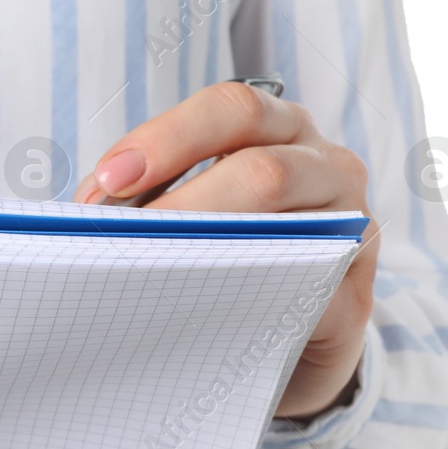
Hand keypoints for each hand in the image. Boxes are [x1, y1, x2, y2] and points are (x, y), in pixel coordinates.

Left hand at [75, 81, 376, 419]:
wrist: (295, 339)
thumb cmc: (235, 257)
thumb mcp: (199, 211)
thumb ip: (151, 197)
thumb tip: (91, 208)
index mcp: (280, 131)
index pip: (230, 110)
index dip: (166, 138)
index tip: (109, 181)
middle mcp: (325, 164)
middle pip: (262, 163)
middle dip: (183, 199)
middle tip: (120, 232)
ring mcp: (351, 227)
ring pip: (288, 224)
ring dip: (210, 246)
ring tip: (149, 272)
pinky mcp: (356, 294)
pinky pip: (303, 289)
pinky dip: (246, 297)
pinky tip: (197, 312)